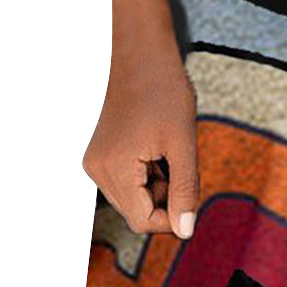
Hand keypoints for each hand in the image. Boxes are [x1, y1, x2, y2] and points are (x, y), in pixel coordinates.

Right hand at [82, 36, 199, 238]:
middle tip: (178, 160)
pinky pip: (127, 181)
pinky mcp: (100, 154)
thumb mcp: (184, 143)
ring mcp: (95, 162)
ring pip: (133, 198)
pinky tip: (155, 145)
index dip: (173, 216)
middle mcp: (96, 169)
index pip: (142, 222)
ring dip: (156, 185)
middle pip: (136, 212)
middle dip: (164, 198)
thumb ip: (185, 190)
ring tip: (166, 149)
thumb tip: (185, 231)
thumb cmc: (166, 92)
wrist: (143, 55)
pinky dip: (146, 173)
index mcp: (114, 169)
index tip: (191, 189)